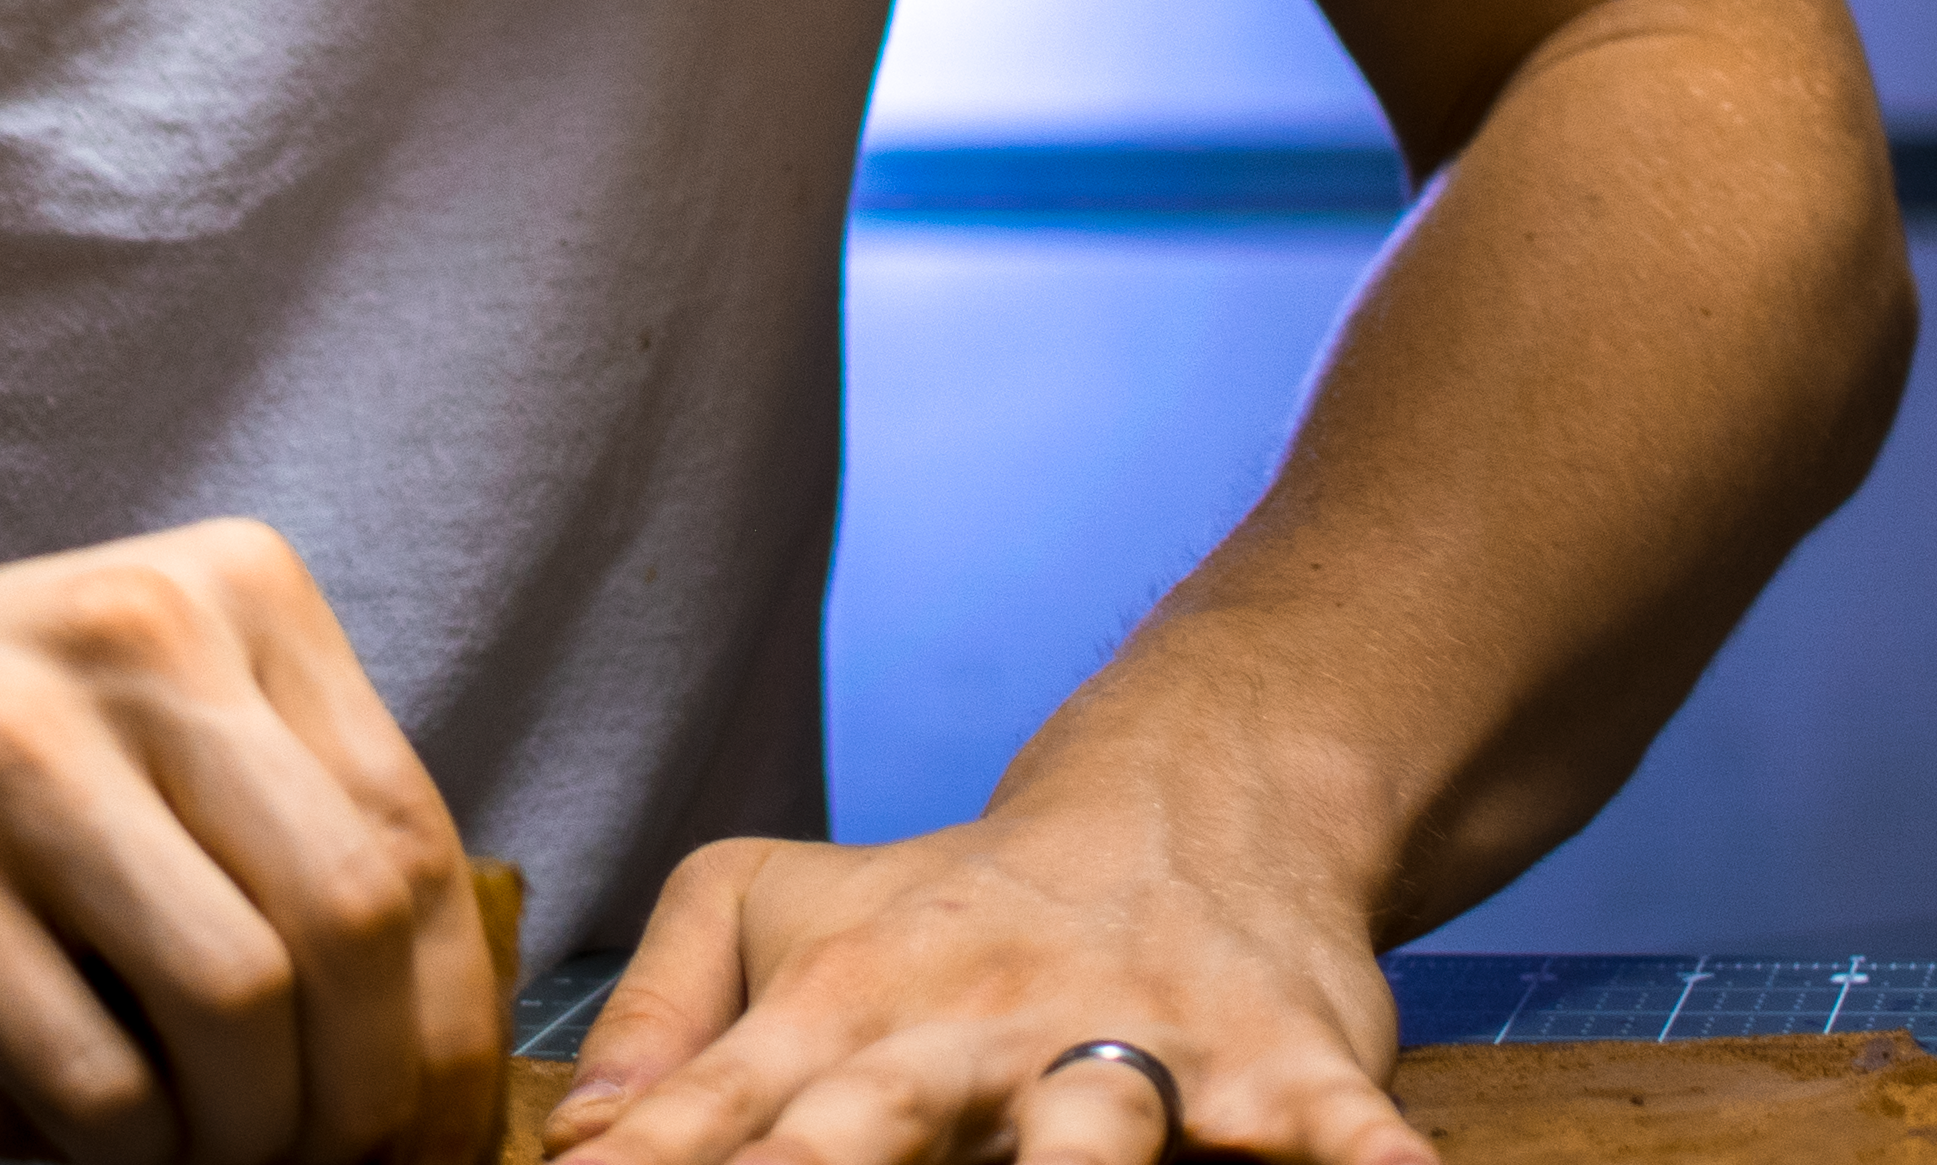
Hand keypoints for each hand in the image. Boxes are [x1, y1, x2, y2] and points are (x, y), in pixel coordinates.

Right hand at [0, 517, 498, 1164]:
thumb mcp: (153, 720)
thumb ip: (292, 820)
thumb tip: (435, 1044)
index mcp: (233, 586)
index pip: (410, 836)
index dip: (441, 1018)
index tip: (425, 1120)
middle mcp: (135, 637)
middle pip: (347, 920)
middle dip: (361, 1091)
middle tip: (320, 1162)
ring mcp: (13, 749)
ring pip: (237, 1001)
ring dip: (244, 1133)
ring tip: (205, 1153)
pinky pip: (94, 1073)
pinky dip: (127, 1154)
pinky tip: (101, 1146)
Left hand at [539, 797, 1429, 1164]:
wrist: (1193, 807)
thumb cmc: (961, 909)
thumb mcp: (784, 917)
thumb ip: (669, 1019)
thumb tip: (571, 1130)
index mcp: (849, 1006)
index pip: (722, 1105)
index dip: (662, 1157)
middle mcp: (976, 1028)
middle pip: (881, 1119)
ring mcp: (1136, 1043)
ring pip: (1100, 1129)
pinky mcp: (1285, 1065)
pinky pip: (1338, 1133)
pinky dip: (1365, 1163)